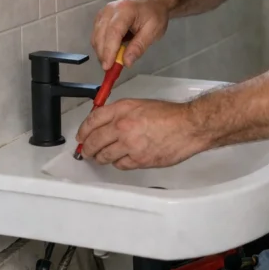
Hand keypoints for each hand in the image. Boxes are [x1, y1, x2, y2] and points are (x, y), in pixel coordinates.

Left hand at [75, 98, 208, 169]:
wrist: (188, 126)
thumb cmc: (168, 115)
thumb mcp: (140, 105)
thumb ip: (120, 113)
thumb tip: (105, 124)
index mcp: (122, 110)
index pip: (93, 120)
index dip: (83, 130)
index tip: (81, 136)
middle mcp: (123, 126)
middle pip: (94, 140)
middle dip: (87, 147)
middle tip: (86, 151)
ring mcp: (130, 145)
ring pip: (104, 156)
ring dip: (100, 157)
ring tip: (100, 157)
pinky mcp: (139, 160)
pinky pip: (120, 165)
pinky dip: (118, 163)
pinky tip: (121, 159)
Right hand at [91, 0, 169, 68]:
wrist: (152, 1)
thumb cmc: (155, 14)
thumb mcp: (153, 31)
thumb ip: (139, 47)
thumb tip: (126, 62)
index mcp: (125, 10)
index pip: (113, 32)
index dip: (109, 51)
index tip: (108, 67)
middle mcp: (110, 9)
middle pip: (100, 35)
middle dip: (104, 55)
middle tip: (111, 70)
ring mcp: (104, 12)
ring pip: (96, 37)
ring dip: (102, 52)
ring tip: (113, 62)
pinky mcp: (101, 17)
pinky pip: (96, 35)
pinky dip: (101, 46)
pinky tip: (111, 52)